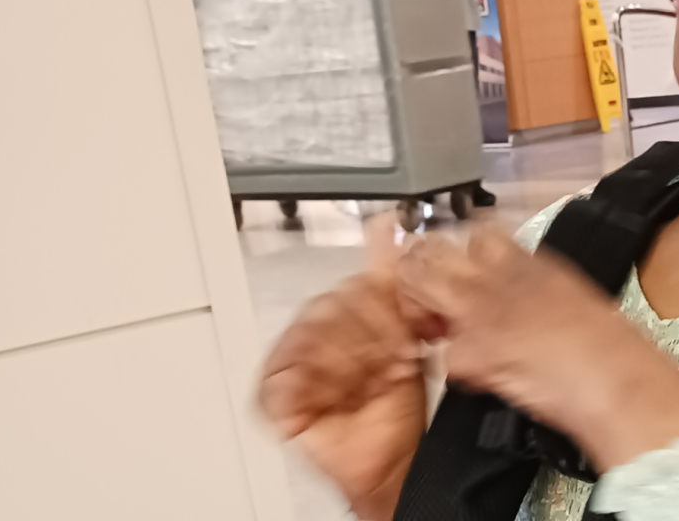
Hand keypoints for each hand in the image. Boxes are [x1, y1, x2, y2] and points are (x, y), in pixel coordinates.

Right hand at [260, 216, 426, 520]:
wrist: (390, 454)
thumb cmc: (395, 399)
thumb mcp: (405, 330)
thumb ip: (391, 275)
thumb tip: (386, 224)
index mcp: (339, 309)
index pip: (348, 287)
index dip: (381, 311)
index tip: (407, 334)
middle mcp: (311, 331)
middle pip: (328, 312)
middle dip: (371, 342)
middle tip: (394, 363)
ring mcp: (288, 362)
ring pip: (309, 344)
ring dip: (351, 367)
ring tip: (372, 383)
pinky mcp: (272, 398)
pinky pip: (280, 385)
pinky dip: (318, 389)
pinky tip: (341, 395)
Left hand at [398, 226, 678, 470]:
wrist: (622, 384)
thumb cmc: (616, 350)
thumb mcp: (575, 297)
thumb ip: (536, 288)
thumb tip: (515, 298)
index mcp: (533, 261)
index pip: (478, 232)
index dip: (460, 251)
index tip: (458, 269)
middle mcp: (502, 274)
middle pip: (434, 250)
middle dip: (421, 272)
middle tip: (430, 304)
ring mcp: (482, 308)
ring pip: (419, 285)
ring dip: (422, 310)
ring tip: (438, 335)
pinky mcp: (473, 350)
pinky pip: (445, 356)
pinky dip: (458, 369)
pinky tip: (484, 377)